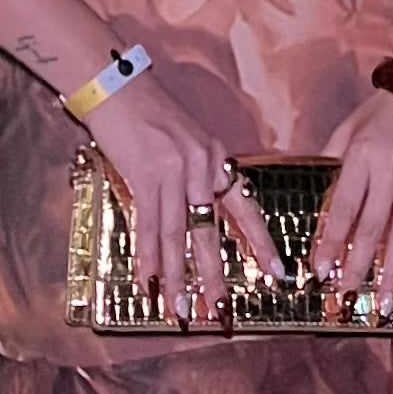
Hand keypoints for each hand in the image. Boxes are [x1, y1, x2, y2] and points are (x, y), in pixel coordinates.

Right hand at [85, 73, 280, 323]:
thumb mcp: (183, 138)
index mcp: (214, 157)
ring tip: (182, 308)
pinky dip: (149, 258)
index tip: (277, 273)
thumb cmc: (145, 110)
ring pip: (178, 235)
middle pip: (211, 230)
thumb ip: (193, 172)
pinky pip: (149, 226)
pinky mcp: (145, 175)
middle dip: (216, 275)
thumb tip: (194, 212)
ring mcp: (174, 171)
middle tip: (223, 310)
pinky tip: (150, 282)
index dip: (260, 242)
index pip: (244, 205)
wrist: (115, 83)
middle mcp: (201, 165)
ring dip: (178, 276)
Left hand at [309, 87, 392, 306]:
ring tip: (383, 303)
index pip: (343, 206)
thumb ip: (331, 157)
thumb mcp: (350, 126)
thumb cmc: (385, 110)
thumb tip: (313, 188)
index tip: (319, 270)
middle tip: (346, 296)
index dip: (331, 240)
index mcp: (362, 157)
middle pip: (372, 227)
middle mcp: (390, 172)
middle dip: (358, 266)